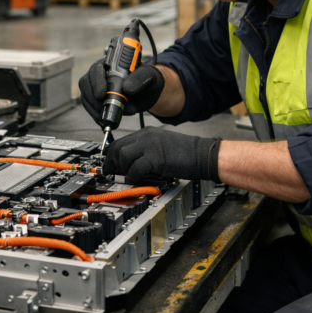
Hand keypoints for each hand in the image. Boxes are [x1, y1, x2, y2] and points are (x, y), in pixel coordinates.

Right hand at [78, 59, 164, 125]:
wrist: (148, 92)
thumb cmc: (148, 80)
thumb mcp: (149, 76)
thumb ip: (140, 79)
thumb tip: (126, 88)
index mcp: (111, 64)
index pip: (97, 68)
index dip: (96, 81)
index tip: (102, 94)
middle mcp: (100, 73)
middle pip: (86, 83)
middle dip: (92, 98)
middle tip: (103, 109)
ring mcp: (96, 87)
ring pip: (85, 96)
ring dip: (93, 108)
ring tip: (105, 116)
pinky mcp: (96, 99)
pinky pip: (89, 106)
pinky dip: (95, 114)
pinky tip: (103, 119)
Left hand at [103, 127, 221, 182]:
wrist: (203, 154)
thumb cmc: (186, 153)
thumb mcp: (162, 146)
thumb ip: (145, 150)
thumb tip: (130, 163)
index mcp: (147, 133)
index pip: (121, 141)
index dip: (111, 155)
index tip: (108, 165)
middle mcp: (146, 136)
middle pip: (118, 147)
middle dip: (112, 163)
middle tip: (112, 174)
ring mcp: (150, 145)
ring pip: (123, 156)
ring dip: (123, 169)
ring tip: (130, 175)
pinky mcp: (156, 157)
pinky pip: (135, 168)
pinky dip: (134, 176)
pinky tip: (138, 179)